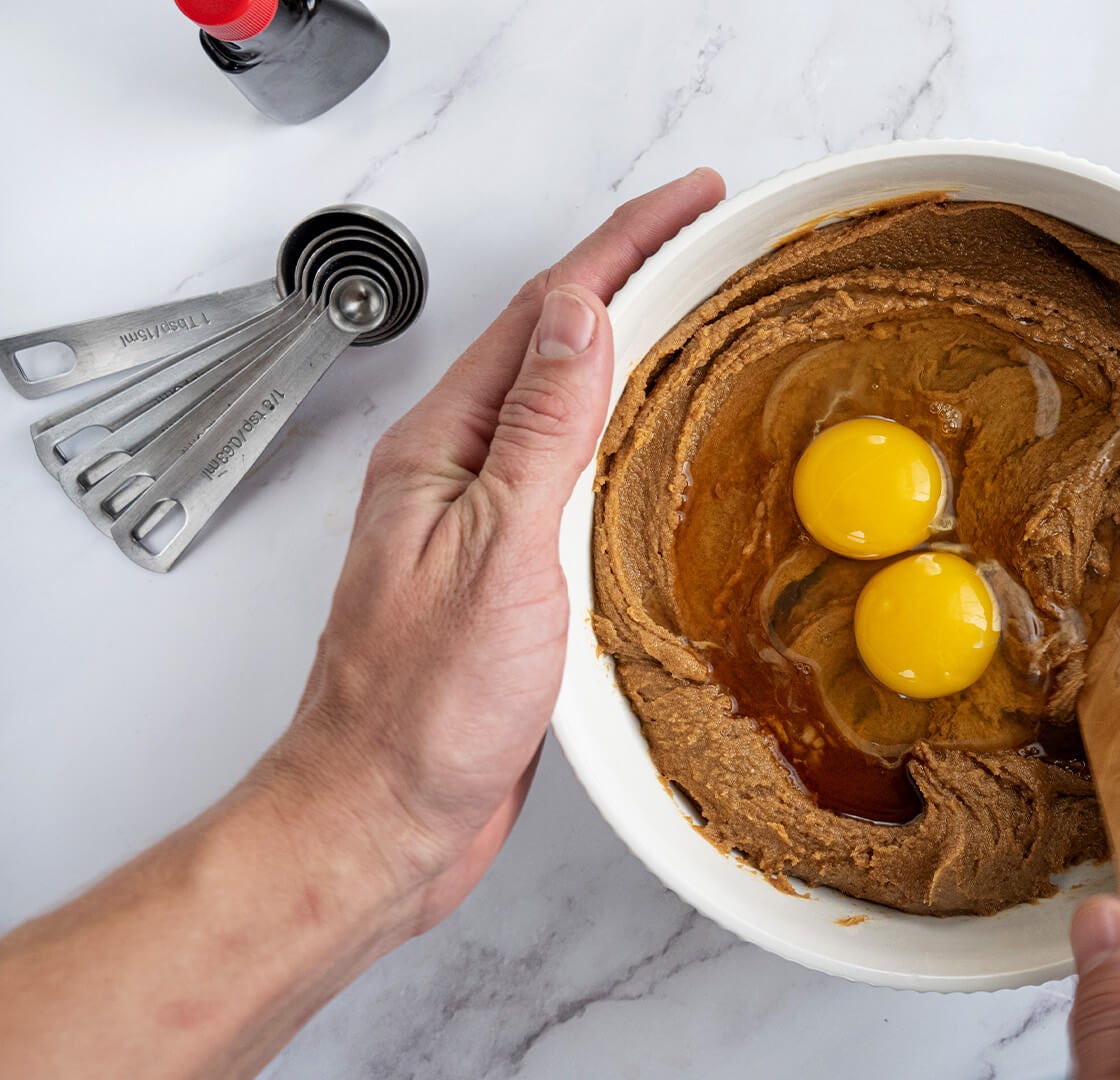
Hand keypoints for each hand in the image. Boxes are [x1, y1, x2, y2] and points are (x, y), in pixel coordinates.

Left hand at [254, 168, 726, 933]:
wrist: (383, 818)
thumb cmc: (420, 707)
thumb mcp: (496, 551)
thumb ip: (542, 430)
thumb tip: (580, 316)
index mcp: (444, 446)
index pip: (547, 312)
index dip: (625, 244)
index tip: (692, 199)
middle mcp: (459, 469)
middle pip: (556, 343)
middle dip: (633, 276)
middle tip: (707, 235)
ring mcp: (484, 518)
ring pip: (569, 406)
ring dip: (633, 349)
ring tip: (699, 311)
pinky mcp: (513, 571)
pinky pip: (576, 474)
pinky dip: (627, 435)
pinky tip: (660, 442)